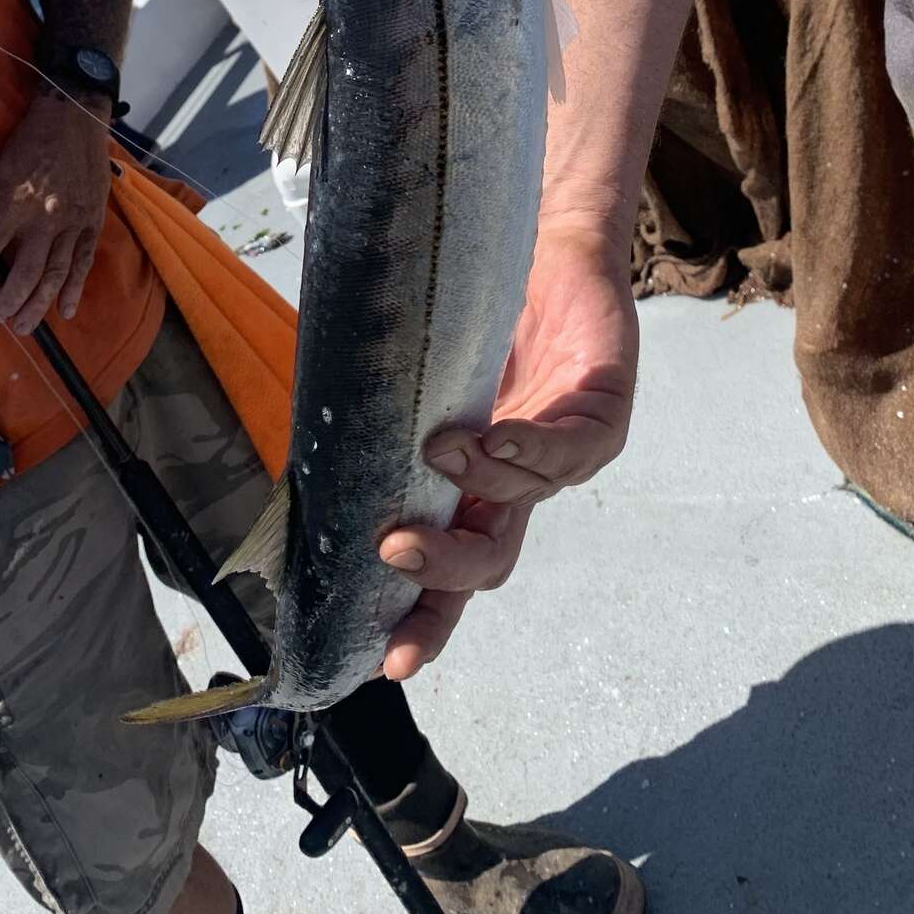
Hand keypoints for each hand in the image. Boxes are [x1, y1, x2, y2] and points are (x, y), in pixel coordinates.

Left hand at [0, 91, 113, 333]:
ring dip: (39, 304)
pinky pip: (84, 261)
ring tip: (24, 326)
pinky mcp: (92, 221)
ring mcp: (73, 222)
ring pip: (56, 274)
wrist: (74, 118)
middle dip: (8, 300)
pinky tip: (66, 310)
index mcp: (15, 203)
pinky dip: (76, 288)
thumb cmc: (30, 143)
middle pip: (26, 273)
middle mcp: (45, 219)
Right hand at [378, 228, 638, 680]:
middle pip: (493, 559)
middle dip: (444, 572)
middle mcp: (526, 485)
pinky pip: (569, 448)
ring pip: (525, 496)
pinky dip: (528, 446)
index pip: (453, 570)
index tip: (382, 662)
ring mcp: (569, 454)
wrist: (555, 251)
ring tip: (436, 451)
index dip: (422, 618)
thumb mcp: (422, 379)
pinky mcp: (604, 415)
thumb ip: (383, 422)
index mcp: (479, 489)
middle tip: (393, 553)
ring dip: (477, 482)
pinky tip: (495, 436)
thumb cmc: (480, 313)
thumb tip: (308, 446)